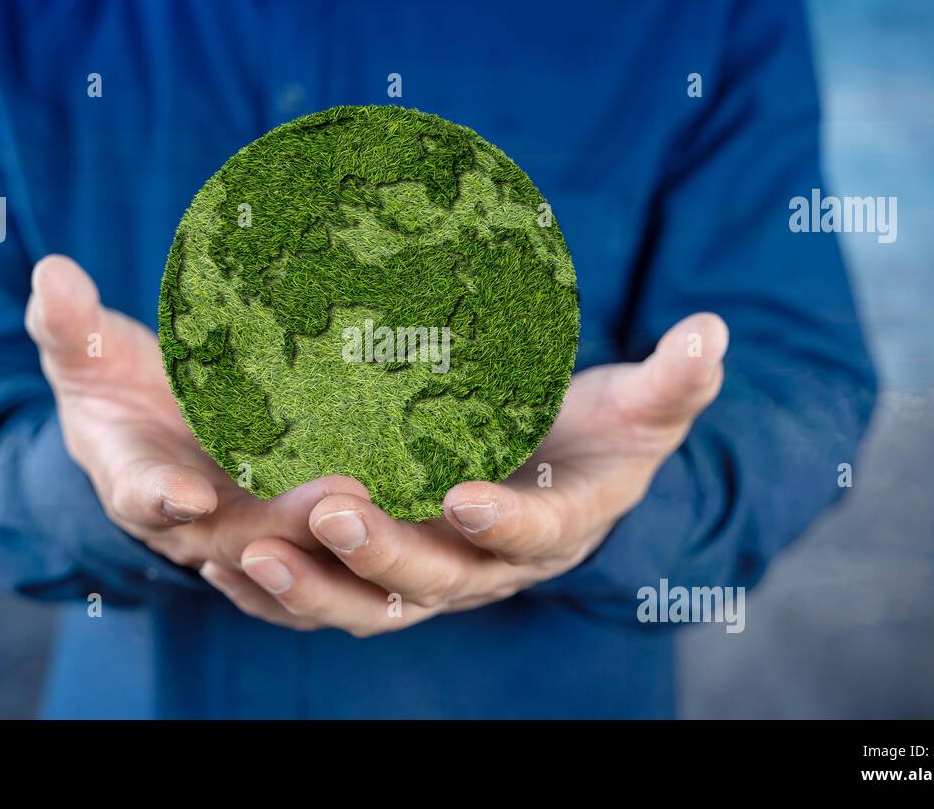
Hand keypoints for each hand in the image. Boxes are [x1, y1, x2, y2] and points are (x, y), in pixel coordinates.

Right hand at [24, 254, 367, 569]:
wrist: (150, 425)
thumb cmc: (114, 386)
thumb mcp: (86, 354)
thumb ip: (69, 324)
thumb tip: (50, 272)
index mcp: (137, 484)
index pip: (142, 495)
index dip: (159, 497)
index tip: (183, 495)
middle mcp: (197, 520)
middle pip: (239, 533)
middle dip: (285, 519)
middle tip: (340, 490)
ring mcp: (250, 523)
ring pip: (296, 545)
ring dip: (339, 531)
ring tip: (389, 494)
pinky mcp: (294, 518)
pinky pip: (331, 535)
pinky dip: (367, 526)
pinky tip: (419, 493)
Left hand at [199, 313, 727, 635]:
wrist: (553, 474)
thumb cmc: (597, 435)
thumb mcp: (638, 407)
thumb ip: (674, 379)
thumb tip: (714, 331)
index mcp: (552, 532)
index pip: (529, 537)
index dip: (503, 523)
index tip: (466, 493)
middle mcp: (484, 570)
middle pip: (434, 579)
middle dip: (385, 552)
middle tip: (335, 510)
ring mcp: (428, 576)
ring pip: (368, 602)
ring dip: (314, 585)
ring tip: (256, 553)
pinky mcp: (381, 571)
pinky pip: (327, 594)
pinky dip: (279, 590)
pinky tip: (220, 562)